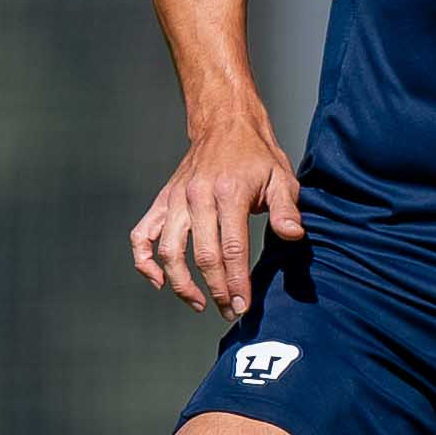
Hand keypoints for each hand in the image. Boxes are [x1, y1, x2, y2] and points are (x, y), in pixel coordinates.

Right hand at [128, 116, 304, 313]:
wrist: (224, 123)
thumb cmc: (255, 155)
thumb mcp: (282, 177)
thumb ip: (287, 210)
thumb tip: (293, 236)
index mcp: (229, 192)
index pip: (232, 248)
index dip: (237, 282)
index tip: (244, 306)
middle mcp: (198, 197)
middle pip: (203, 255)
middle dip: (217, 290)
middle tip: (231, 311)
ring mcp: (176, 200)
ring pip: (169, 251)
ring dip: (181, 284)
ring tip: (199, 304)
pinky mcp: (163, 202)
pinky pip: (142, 235)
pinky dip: (144, 261)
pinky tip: (158, 281)